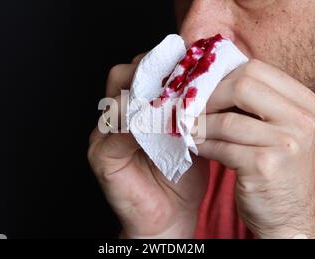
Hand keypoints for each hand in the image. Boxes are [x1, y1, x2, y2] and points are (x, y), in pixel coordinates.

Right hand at [88, 54, 208, 238]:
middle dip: (155, 73)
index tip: (194, 61)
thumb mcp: (192, 133)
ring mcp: (103, 135)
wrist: (170, 217)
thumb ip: (193, 107)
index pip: (141, 69)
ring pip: (119, 99)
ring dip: (150, 98)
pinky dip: (142, 125)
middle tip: (186, 77)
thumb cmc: (182, 176)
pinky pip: (118, 133)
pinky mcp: (102, 157)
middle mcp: (114, 116)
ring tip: (179, 102)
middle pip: (123, 75)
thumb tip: (212, 78)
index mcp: (134, 106)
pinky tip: (166, 126)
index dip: (165, 63)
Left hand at [197, 59, 314, 238]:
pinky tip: (194, 147)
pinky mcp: (265, 166)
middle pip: (242, 85)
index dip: (221, 75)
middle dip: (209, 96)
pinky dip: (202, 146)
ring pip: (227, 120)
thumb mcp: (275, 127)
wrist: (287, 216)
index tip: (201, 86)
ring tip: (186, 128)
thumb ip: (253, 101)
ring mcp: (287, 143)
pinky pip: (221, 147)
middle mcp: (300, 119)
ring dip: (200, 125)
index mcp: (303, 101)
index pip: (255, 68)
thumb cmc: (274, 166)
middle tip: (189, 106)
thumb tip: (208, 77)